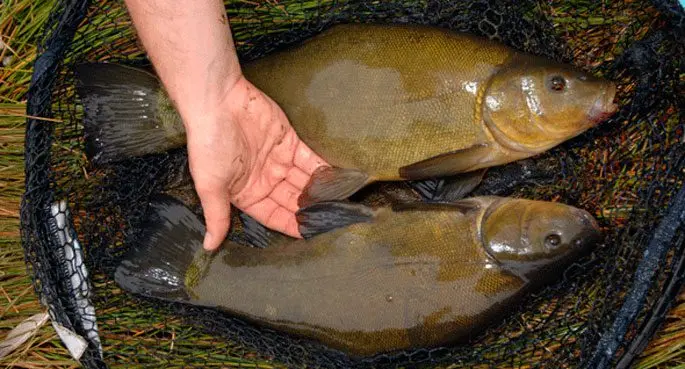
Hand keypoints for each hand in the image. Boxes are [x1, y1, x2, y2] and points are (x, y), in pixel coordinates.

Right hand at [186, 75, 327, 250]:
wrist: (218, 102)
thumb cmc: (209, 145)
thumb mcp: (210, 186)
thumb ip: (217, 216)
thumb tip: (209, 247)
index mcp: (245, 194)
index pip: (274, 215)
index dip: (292, 225)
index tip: (311, 234)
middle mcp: (263, 179)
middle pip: (292, 199)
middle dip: (310, 209)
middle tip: (332, 218)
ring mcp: (277, 160)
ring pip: (303, 181)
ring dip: (320, 191)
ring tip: (340, 202)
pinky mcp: (288, 141)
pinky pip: (309, 159)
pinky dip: (323, 170)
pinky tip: (337, 180)